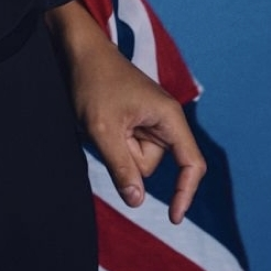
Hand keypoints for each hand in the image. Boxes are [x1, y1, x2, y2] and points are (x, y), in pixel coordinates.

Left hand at [47, 0, 205, 224]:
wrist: (79, 51)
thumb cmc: (93, 82)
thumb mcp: (103, 128)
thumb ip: (122, 167)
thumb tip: (137, 202)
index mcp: (169, 117)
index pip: (191, 164)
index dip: (185, 193)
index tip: (173, 219)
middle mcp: (165, 119)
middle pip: (152, 165)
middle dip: (127, 158)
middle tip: (106, 128)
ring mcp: (150, 120)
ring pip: (136, 159)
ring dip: (117, 149)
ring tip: (102, 119)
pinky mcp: (135, 121)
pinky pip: (126, 147)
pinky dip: (113, 142)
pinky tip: (102, 121)